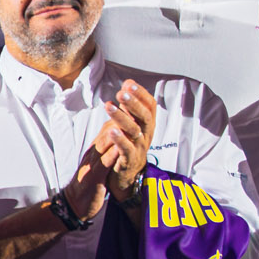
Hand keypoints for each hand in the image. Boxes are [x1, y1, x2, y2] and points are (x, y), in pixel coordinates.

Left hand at [87, 80, 154, 201]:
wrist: (126, 176)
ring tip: (109, 106)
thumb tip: (127, 83)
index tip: (129, 83)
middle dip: (133, 103)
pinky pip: (126, 149)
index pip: (149, 106)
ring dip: (122, 117)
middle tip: (121, 92)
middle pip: (144, 116)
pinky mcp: (130, 161)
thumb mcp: (131, 124)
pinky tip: (111, 131)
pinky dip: (120, 140)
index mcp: (147, 124)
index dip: (141, 94)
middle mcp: (147, 134)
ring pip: (134, 131)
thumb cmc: (128, 145)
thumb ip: (129, 106)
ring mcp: (139, 148)